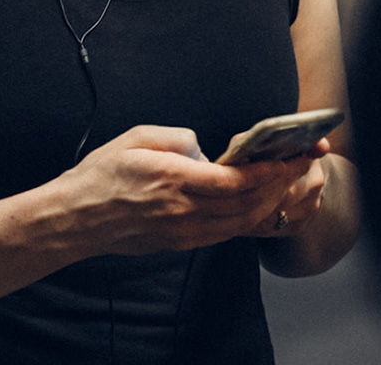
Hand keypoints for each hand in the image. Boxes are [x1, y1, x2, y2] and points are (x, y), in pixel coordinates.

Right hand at [65, 125, 314, 255]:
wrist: (77, 218)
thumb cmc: (101, 174)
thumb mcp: (134, 137)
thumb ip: (175, 137)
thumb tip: (204, 147)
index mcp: (172, 179)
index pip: (234, 180)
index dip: (269, 171)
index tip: (292, 156)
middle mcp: (182, 210)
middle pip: (246, 203)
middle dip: (281, 184)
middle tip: (303, 164)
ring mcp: (183, 231)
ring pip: (241, 222)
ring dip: (269, 203)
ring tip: (287, 182)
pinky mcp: (180, 243)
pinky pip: (225, 233)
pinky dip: (248, 218)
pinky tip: (257, 202)